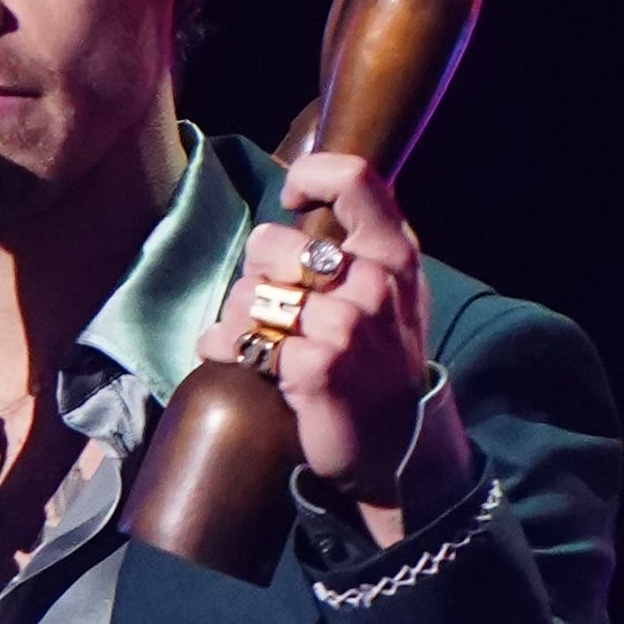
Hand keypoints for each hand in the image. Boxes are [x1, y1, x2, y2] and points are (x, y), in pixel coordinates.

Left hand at [194, 153, 436, 515]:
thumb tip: (300, 196)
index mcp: (395, 254)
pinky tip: (238, 359)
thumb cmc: (381, 362)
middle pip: (269, 242)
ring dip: (236, 319)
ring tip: (255, 338)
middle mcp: (374, 283)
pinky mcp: (315, 367)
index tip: (290, 200)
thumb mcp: (392, 292)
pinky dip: (225, 349)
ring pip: (246, 295)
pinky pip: (239, 340)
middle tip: (268, 305)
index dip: (309, 176)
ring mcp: (346, 326)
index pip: (353, 179)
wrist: (399, 447)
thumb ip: (358, 246)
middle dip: (253, 274)